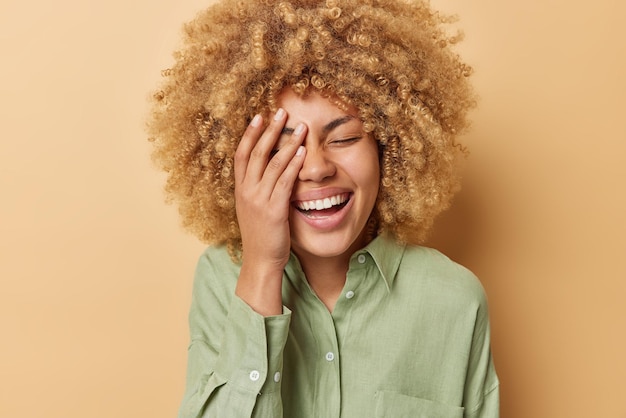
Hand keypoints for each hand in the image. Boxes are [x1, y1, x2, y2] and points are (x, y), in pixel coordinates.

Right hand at [233, 109, 306, 314]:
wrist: (260, 261)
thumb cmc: (261, 236)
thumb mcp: (254, 209)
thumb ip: (259, 190)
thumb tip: (270, 172)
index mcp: (241, 190)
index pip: (242, 154)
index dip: (250, 134)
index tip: (258, 116)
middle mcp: (247, 191)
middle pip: (257, 153)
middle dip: (270, 130)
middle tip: (281, 111)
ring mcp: (259, 200)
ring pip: (273, 164)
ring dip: (288, 142)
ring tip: (301, 127)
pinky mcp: (273, 209)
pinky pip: (284, 182)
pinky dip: (293, 165)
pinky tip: (302, 153)